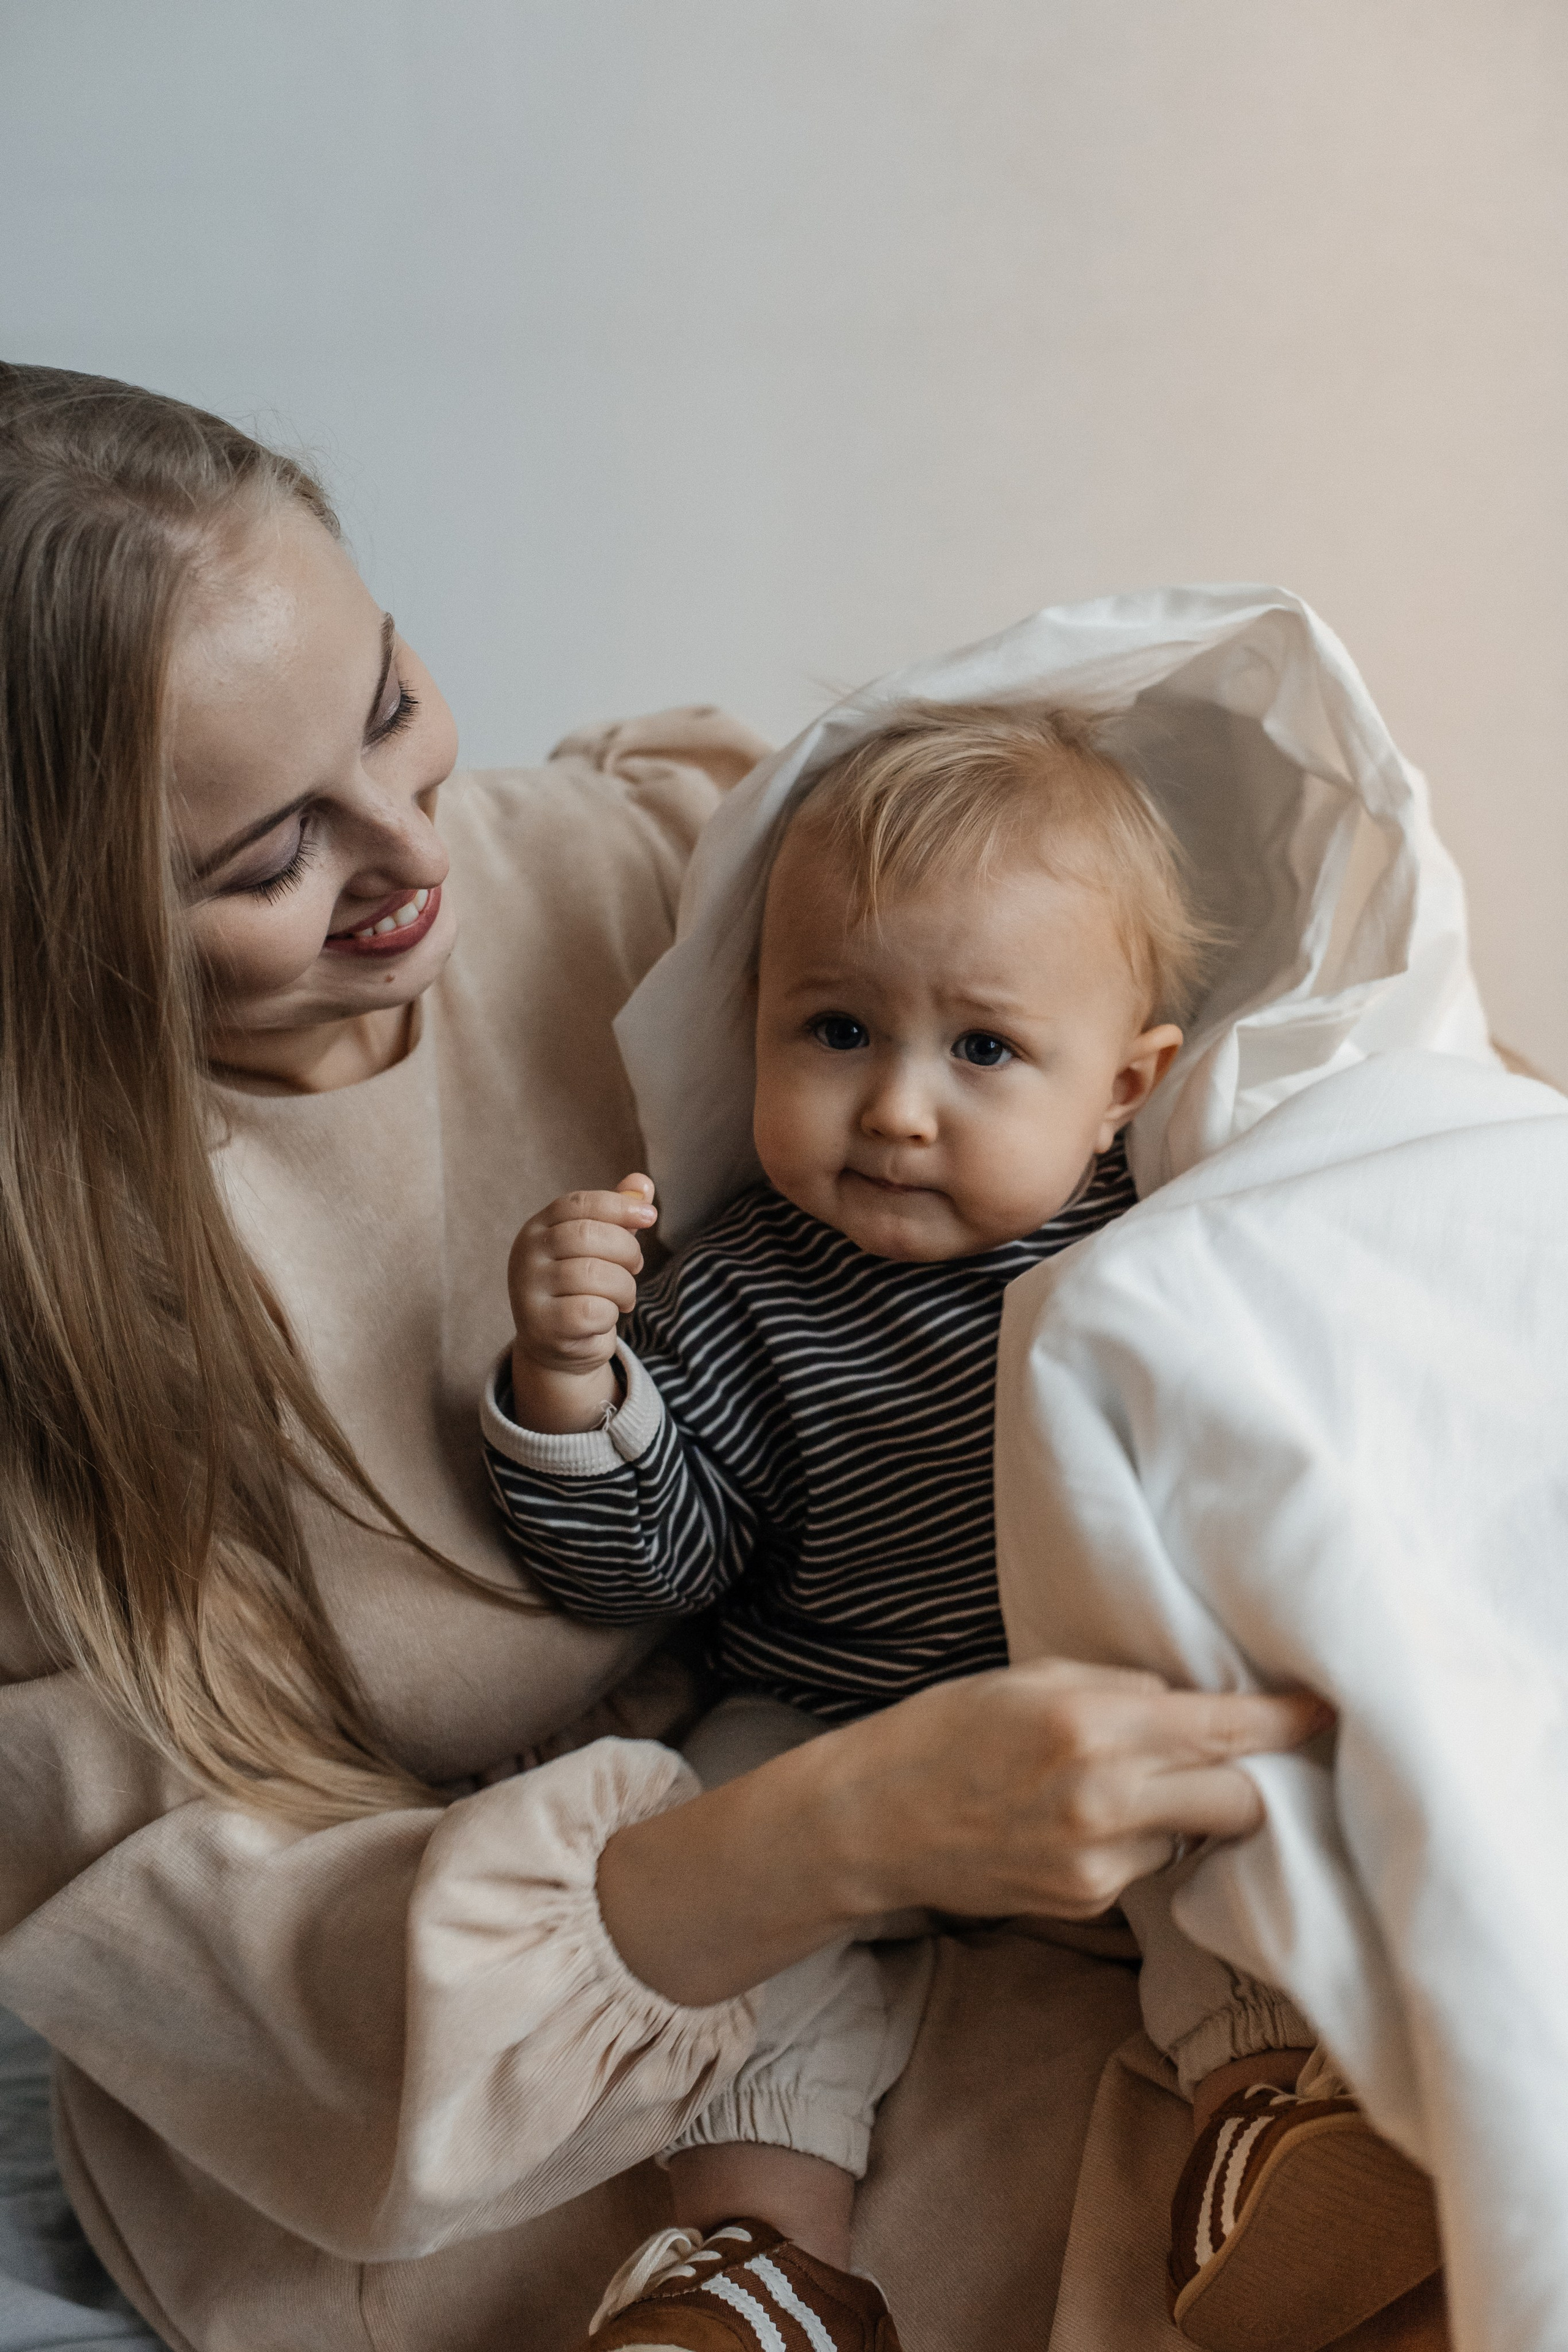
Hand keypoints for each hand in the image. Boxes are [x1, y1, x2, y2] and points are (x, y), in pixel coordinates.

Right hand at [507, 1173, 656, 1432]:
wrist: (558, 1345)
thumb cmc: (583, 1287)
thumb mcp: (600, 1247)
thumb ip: (618, 1213)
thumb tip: (643, 1182)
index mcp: (537, 1228)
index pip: (578, 1203)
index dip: (619, 1205)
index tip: (650, 1216)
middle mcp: (526, 1255)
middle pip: (586, 1235)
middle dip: (626, 1249)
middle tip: (636, 1266)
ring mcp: (528, 1291)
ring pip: (593, 1274)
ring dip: (624, 1286)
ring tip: (624, 1296)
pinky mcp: (541, 1326)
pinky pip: (591, 1311)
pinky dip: (611, 1313)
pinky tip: (607, 1316)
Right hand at [819, 1658, 1331, 1923]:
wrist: (874, 1821)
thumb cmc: (948, 1730)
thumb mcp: (1032, 1678)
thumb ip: (1120, 1687)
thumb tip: (1195, 1701)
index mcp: (1092, 1727)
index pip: (1224, 1730)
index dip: (1287, 1722)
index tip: (1327, 1709)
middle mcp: (1105, 1801)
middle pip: (1237, 1801)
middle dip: (1247, 1778)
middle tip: (1236, 1753)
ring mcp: (1097, 1863)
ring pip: (1191, 1837)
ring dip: (1181, 1811)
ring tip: (1121, 1784)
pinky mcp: (1087, 1903)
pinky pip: (1147, 1867)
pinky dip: (1137, 1840)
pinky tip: (1084, 1820)